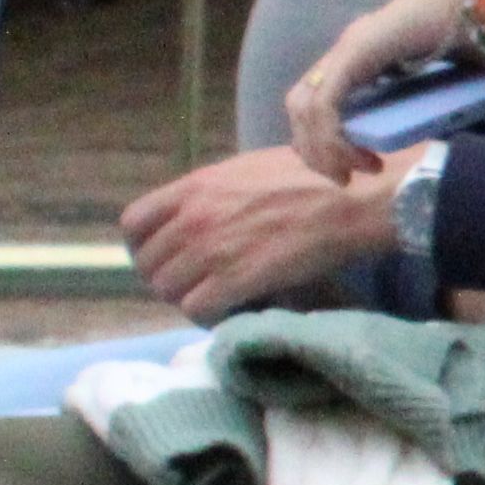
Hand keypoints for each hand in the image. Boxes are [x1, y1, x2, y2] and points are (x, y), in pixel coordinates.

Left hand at [117, 148, 401, 319]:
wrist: (349, 201)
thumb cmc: (313, 178)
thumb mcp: (250, 168)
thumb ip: (215, 190)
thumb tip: (205, 207)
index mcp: (195, 187)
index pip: (134, 223)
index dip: (144, 245)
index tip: (164, 254)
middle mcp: (193, 218)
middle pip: (149, 263)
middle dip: (168, 277)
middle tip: (196, 284)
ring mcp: (211, 251)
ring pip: (168, 290)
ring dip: (188, 298)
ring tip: (214, 298)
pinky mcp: (234, 280)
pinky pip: (196, 309)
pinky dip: (208, 315)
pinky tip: (230, 309)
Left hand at [286, 0, 478, 180]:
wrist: (477, 4)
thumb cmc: (472, 37)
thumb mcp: (440, 81)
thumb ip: (425, 101)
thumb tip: (441, 133)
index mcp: (358, 56)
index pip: (315, 101)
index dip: (320, 139)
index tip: (346, 168)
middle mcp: (344, 51)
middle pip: (299, 107)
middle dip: (313, 150)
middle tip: (343, 178)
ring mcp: (346, 49)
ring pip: (304, 107)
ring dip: (321, 148)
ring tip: (350, 173)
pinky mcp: (354, 54)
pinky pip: (325, 103)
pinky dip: (332, 136)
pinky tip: (354, 156)